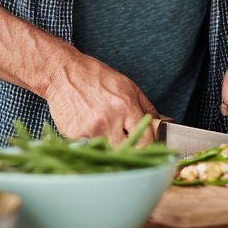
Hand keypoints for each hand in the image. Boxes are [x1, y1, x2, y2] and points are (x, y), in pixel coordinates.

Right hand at [44, 50, 158, 145]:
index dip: (148, 146)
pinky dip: (94, 147)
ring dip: (111, 150)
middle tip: (125, 144)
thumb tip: (164, 122)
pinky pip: (91, 151)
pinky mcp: (76, 136)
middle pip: (129, 151)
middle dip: (130, 150)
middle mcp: (111, 119)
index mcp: (127, 106)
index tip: (145, 147)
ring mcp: (93, 130)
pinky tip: (92, 135)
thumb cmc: (96, 77)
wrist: (63, 74)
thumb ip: (147, 107)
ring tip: (107, 138)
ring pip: (110, 154)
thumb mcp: (128, 86)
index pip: (146, 139)